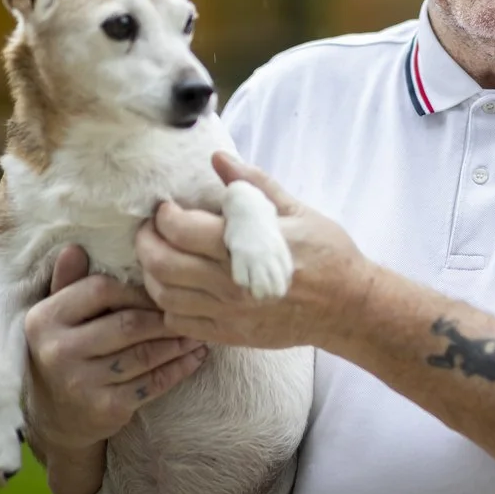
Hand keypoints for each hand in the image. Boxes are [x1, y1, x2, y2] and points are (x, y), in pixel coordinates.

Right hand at [23, 245, 209, 451]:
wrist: (54, 418)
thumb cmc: (64, 352)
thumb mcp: (57, 317)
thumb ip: (69, 283)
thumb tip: (75, 248)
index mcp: (45, 319)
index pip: (100, 289)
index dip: (136, 288)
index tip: (160, 289)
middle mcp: (59, 351)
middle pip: (129, 324)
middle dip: (166, 316)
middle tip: (193, 308)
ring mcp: (82, 383)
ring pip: (146, 355)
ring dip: (180, 341)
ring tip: (199, 329)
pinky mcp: (106, 408)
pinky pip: (154, 383)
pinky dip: (181, 368)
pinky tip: (196, 355)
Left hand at [136, 152, 373, 350]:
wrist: (347, 306)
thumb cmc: (327, 254)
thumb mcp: (296, 211)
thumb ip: (254, 185)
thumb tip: (219, 158)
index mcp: (244, 249)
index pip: (181, 230)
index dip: (165, 215)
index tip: (167, 207)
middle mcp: (229, 284)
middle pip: (162, 264)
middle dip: (147, 241)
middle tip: (152, 229)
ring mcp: (227, 313)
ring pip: (164, 296)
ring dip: (152, 274)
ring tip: (161, 256)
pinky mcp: (230, 334)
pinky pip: (180, 322)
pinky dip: (168, 305)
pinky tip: (178, 289)